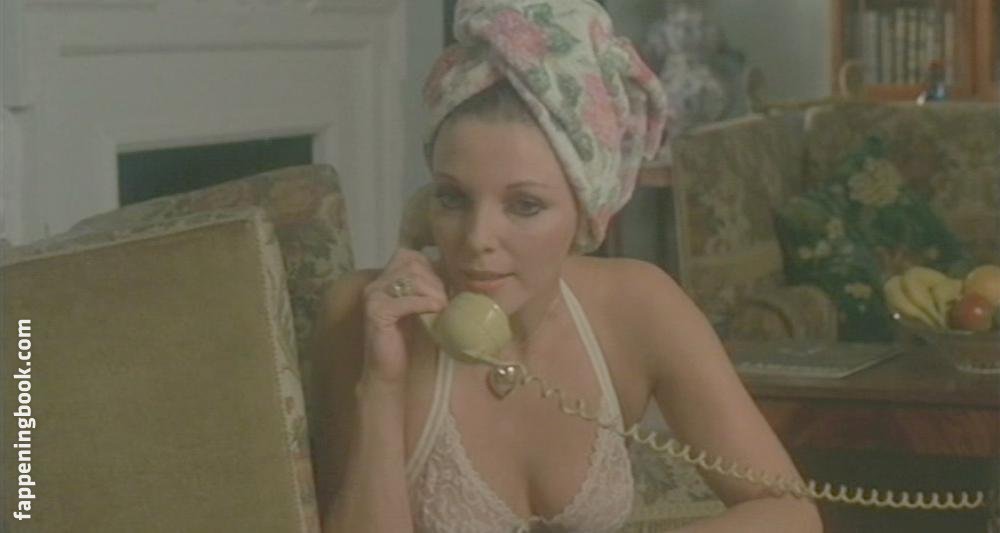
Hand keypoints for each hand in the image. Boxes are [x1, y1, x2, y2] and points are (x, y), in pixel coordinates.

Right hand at [361, 248, 447, 385]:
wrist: (388, 371)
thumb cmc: (406, 340)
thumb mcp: (418, 308)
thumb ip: (425, 289)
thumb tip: (452, 274)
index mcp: (384, 280)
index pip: (408, 255)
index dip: (429, 267)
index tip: (442, 287)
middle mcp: (375, 284)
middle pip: (411, 264)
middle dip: (434, 280)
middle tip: (444, 300)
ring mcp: (373, 297)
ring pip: (410, 279)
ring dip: (432, 292)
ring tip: (442, 307)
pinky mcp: (377, 313)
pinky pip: (405, 300)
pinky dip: (424, 303)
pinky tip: (436, 310)